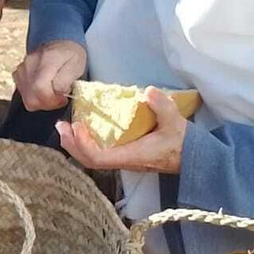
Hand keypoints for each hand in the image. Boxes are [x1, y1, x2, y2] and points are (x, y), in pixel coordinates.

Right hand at [13, 40, 87, 110]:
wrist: (61, 44)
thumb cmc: (70, 55)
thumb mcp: (76, 66)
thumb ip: (65, 80)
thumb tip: (57, 92)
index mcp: (46, 60)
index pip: (40, 88)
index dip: (51, 100)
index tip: (63, 99)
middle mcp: (29, 64)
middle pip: (31, 97)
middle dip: (48, 103)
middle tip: (59, 98)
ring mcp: (21, 69)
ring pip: (27, 99)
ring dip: (42, 101)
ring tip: (53, 92)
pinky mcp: (18, 74)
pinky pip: (24, 94)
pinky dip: (35, 96)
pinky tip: (44, 89)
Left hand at [57, 85, 188, 173]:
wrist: (192, 159)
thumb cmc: (182, 143)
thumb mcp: (176, 123)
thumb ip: (164, 107)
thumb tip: (149, 91)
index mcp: (132, 156)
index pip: (98, 157)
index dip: (84, 144)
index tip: (79, 124)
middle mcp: (123, 162)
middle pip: (88, 161)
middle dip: (72, 144)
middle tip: (61, 125)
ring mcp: (122, 161)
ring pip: (91, 159)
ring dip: (76, 144)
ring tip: (66, 127)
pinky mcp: (123, 156)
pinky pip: (98, 154)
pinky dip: (85, 143)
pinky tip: (83, 130)